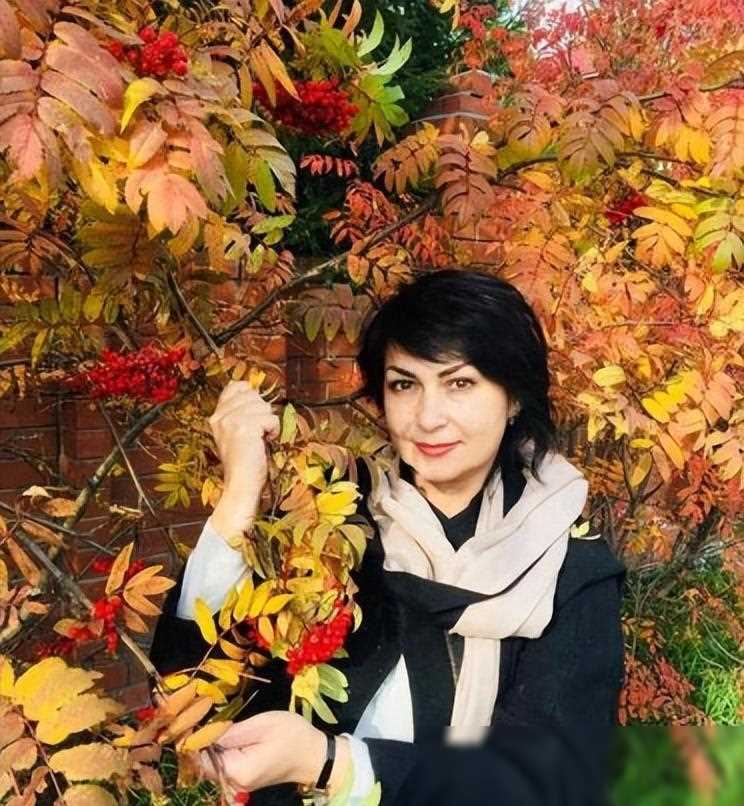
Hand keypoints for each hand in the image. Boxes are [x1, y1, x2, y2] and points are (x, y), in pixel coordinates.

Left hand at [199, 711, 350, 797]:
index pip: (202, 759)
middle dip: (200, 740)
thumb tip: (205, 732)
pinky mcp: (243, 777)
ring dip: (209, 744)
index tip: (190, 717)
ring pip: (212, 764)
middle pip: (204, 763)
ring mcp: (239, 783)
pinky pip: (223, 764)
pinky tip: (221, 733)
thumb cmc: (292, 735)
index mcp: (238, 770)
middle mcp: (234, 782)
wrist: (314, 755)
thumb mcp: (263, 724)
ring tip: (208, 721)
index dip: (193, 739)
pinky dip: (219, 750)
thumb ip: (232, 731)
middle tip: (196, 715)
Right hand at [208, 381, 279, 538]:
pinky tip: (263, 443)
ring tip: (258, 440)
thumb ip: (239, 411)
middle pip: (253, 395)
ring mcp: (231, 420)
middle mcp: (220, 416)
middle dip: (262, 413)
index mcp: (216, 416)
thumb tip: (250, 388)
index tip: (253, 416)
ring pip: (264, 406)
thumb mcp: (235, 433)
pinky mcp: (244, 427)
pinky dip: (273, 431)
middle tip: (255, 434)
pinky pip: (271, 418)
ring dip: (268, 424)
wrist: (241, 485)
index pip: (236, 386)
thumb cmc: (244, 462)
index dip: (251, 396)